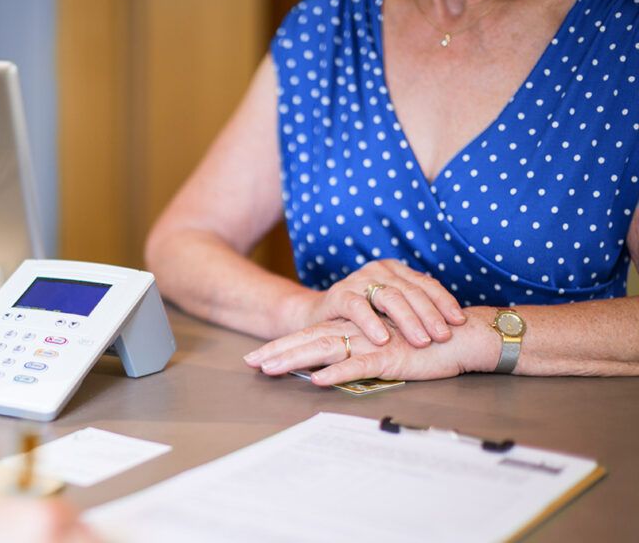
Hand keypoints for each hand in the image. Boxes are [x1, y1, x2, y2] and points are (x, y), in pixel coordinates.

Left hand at [244, 307, 499, 383]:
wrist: (461, 337)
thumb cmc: (422, 344)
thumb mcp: (382, 349)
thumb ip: (357, 353)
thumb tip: (328, 368)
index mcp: (353, 330)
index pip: (309, 336)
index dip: (281, 346)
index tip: (254, 358)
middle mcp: (357, 332)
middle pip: (309, 340)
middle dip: (277, 352)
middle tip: (249, 363)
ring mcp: (372, 343)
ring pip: (326, 349)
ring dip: (297, 360)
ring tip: (271, 370)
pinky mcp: (391, 357)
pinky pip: (360, 365)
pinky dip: (339, 373)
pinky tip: (319, 380)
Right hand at [305, 259, 465, 347]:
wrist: (317, 317)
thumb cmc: (362, 318)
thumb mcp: (390, 310)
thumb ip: (414, 308)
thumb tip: (454, 321)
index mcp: (395, 270)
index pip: (426, 283)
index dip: (444, 302)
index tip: (459, 322)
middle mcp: (378, 270)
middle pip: (410, 291)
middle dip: (430, 315)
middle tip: (443, 336)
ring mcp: (357, 280)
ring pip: (389, 297)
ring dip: (408, 320)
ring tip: (422, 341)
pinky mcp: (338, 294)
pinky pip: (358, 308)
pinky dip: (372, 323)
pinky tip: (384, 339)